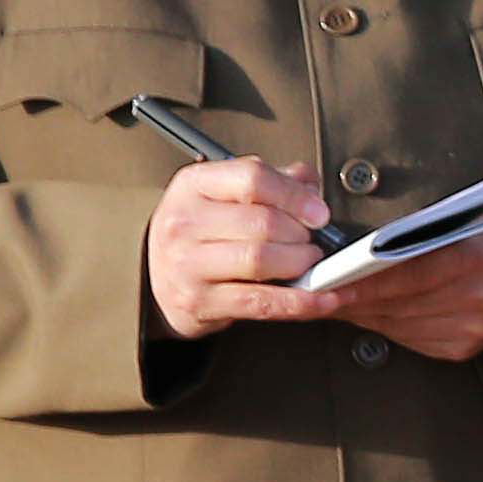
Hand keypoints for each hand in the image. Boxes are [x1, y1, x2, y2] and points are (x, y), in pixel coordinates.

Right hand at [147, 156, 333, 336]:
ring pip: (261, 260)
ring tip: (311, 263)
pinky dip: (303, 301)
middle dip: (302, 234)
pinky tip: (325, 298)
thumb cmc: (200, 231)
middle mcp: (184, 222)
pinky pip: (262, 303)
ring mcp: (187, 265)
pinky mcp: (198, 302)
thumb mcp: (225, 192)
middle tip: (313, 241)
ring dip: (301, 264)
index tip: (319, 212)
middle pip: (262, 222)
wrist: (156, 276)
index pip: (253, 178)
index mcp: (194, 185)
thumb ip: (273, 181)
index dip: (296, 195)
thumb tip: (310, 184)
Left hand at [299, 220, 482, 363]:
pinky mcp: (461, 349)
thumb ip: (412, 239)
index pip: (406, 274)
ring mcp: (469, 328)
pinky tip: (371, 314)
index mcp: (475, 259)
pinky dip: (384, 326)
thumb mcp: (458, 226)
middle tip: (312, 294)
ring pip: (395, 325)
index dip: (362, 283)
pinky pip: (408, 340)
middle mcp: (475, 298)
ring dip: (361, 314)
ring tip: (333, 301)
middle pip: (394, 303)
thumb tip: (353, 256)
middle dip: (349, 299)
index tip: (325, 286)